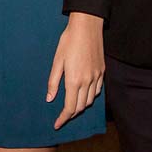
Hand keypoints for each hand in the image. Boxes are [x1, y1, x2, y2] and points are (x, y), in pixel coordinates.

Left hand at [47, 12, 104, 129]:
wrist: (87, 27)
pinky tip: (84, 94)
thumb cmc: (68, 41)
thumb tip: (50, 99)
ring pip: (90, 101)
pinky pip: (97, 91)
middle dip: (71, 114)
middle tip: (62, 116)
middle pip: (81, 107)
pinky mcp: (102, 71)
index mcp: (74, 80)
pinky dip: (90, 97)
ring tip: (72, 107)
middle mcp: (87, 81)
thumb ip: (53, 82)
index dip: (63, 118)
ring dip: (81, 106)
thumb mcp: (57, 61)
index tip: (57, 124)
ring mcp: (97, 77)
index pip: (70, 108)